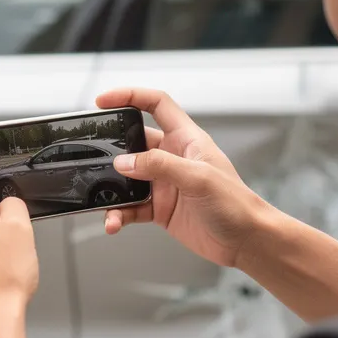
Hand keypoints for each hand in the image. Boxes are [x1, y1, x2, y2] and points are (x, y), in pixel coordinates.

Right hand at [96, 88, 273, 268]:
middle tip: (92, 157)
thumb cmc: (236, 204)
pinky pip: (130, 207)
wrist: (246, 241)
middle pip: (133, 142)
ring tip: (103, 202)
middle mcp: (172, 157)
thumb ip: (160, 166)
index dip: (130, 96)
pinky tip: (114, 222)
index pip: (156, 104)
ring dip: (111, 190)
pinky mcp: (159, 208)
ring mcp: (164, 183)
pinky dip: (118, 214)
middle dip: (111, 149)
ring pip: (127, 178)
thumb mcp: (198, 178)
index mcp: (185, 139)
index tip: (103, 100)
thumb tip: (124, 162)